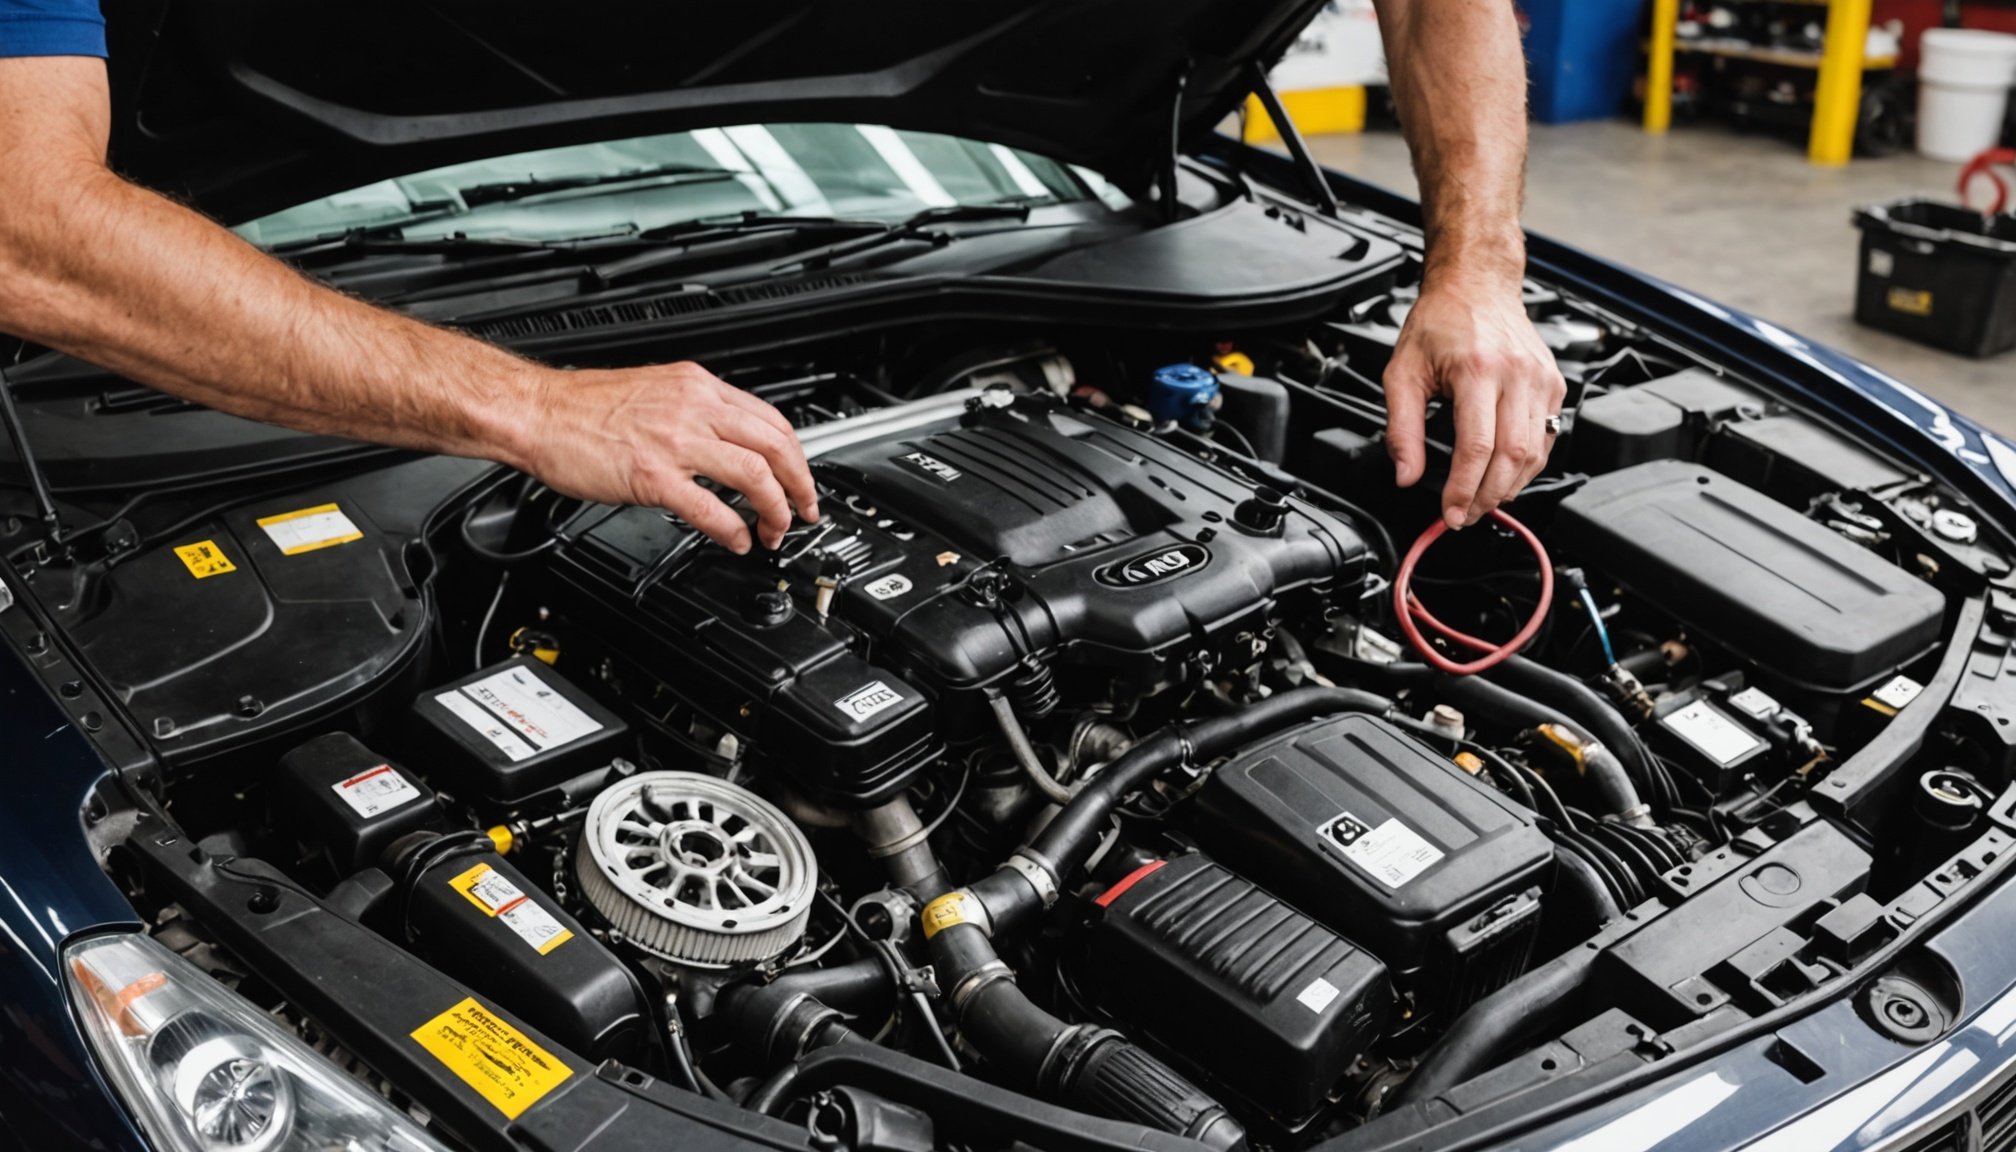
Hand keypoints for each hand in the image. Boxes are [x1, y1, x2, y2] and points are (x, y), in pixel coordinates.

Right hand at [523, 361, 819, 553]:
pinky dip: (734, 529)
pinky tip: (737, 540)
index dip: (796, 456)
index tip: (800, 479)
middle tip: (804, 510)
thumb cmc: (582, 408)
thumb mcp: (655, 393)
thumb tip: (726, 442)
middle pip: (776, 446)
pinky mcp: (654, 476)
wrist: (537, 413)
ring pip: (755, 476)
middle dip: (800, 485)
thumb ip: (695, 413)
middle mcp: (694, 408)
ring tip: (774, 531)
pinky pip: (711, 508)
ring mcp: (676, 442)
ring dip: (775, 510)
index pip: (770, 420)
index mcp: (697, 387)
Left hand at [1383, 279, 1566, 529]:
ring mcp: (1541, 379)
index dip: (1464, 489)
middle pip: (1512, 457)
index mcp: (1478, 370)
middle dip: (1488, 496)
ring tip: (1483, 500)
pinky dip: (1528, 465)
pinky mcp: (1554, 384)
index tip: (1451, 513)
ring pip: (1535, 452)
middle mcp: (1517, 374)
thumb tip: (1406, 475)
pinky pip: (1547, 437)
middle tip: (1467, 515)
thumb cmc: (1440, 322)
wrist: (1477, 285)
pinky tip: (1506, 474)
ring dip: (1510, 486)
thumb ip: (1401, 428)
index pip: (1477, 447)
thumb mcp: (1403, 372)